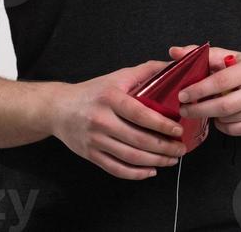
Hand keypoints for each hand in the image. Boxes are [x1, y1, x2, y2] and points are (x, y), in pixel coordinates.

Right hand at [50, 59, 186, 179]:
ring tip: (172, 159)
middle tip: (181, 148)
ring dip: (155, 161)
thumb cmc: (94, 91)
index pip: (139, 114)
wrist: (59, 108)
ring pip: (130, 157)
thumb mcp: (117, 76)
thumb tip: (173, 66)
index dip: (160, 124)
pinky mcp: (91, 155)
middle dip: (163, 147)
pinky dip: (136, 174)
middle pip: (137, 139)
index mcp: (110, 98)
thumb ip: (146, 71)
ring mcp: (95, 140)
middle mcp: (102, 120)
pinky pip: (117, 169)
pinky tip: (151, 170)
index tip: (177, 129)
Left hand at [168, 44, 240, 136]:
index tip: (182, 95)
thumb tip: (174, 52)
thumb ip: (202, 54)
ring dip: (211, 116)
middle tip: (184, 109)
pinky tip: (220, 117)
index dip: (199, 90)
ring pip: (229, 119)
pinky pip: (237, 130)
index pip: (221, 81)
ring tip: (203, 109)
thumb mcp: (228, 55)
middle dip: (200, 109)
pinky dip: (223, 126)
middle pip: (225, 106)